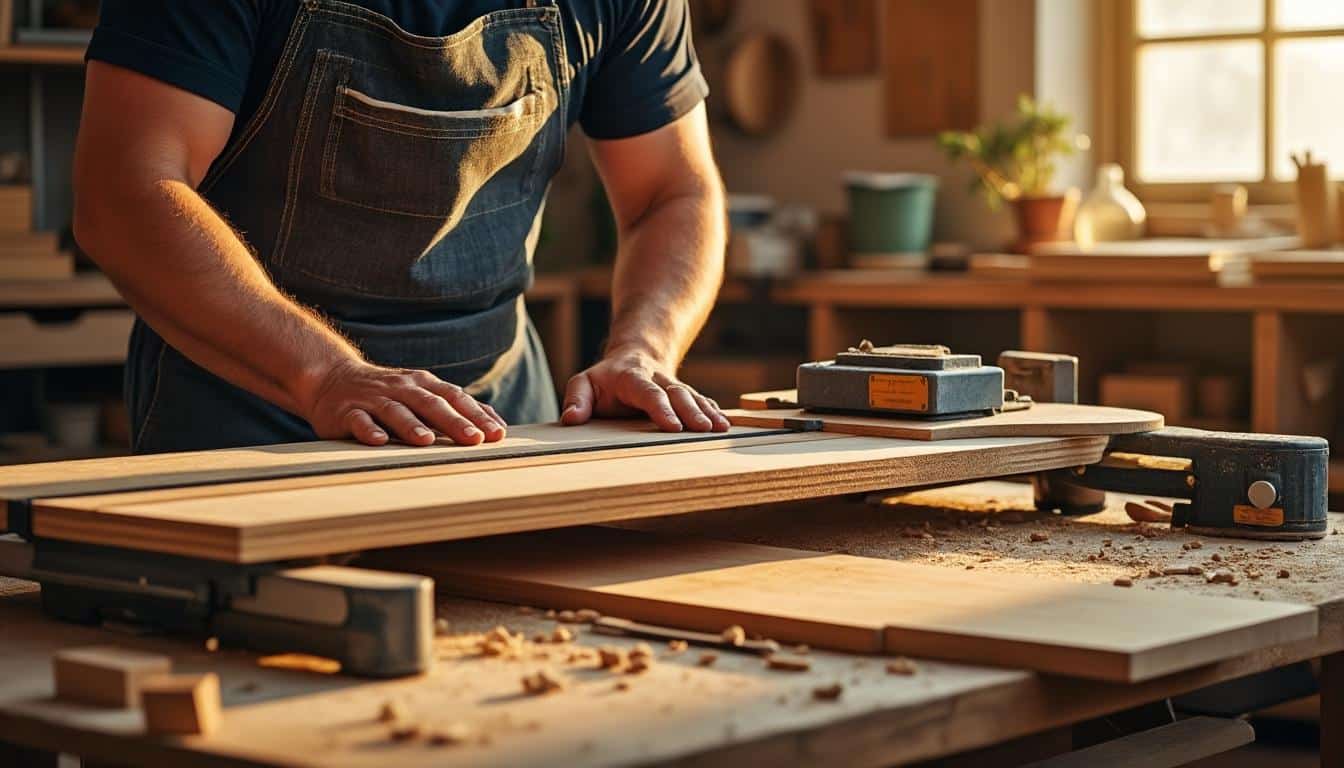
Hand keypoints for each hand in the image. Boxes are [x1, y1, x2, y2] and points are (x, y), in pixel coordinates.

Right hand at [299, 358, 505, 446]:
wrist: (332, 379)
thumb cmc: (389, 394)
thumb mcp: (424, 396)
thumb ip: (457, 410)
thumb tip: (499, 428)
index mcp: (423, 384)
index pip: (455, 398)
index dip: (476, 415)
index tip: (497, 434)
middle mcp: (401, 388)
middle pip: (430, 404)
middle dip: (454, 421)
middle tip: (474, 439)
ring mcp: (373, 399)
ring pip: (395, 410)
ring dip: (411, 425)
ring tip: (427, 440)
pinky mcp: (346, 411)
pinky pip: (358, 420)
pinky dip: (369, 430)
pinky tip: (379, 440)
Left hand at [560, 348, 729, 431]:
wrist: (634, 357)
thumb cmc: (605, 380)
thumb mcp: (583, 383)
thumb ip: (576, 398)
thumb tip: (570, 419)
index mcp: (631, 377)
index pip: (647, 392)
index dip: (660, 408)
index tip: (673, 426)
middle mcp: (657, 379)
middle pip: (677, 393)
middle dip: (691, 411)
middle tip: (703, 429)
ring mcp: (674, 386)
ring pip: (693, 396)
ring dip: (707, 412)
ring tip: (720, 429)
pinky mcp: (685, 394)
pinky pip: (702, 401)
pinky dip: (713, 411)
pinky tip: (725, 424)